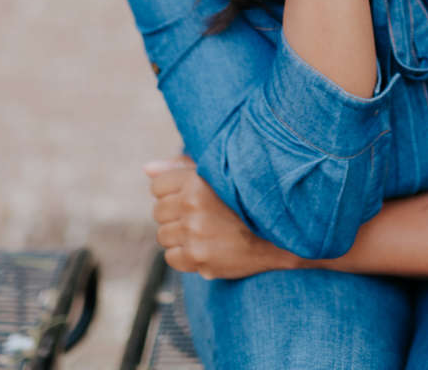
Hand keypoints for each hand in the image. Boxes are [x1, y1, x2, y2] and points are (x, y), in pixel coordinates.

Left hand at [145, 155, 296, 279]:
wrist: (281, 234)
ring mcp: (195, 234)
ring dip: (179, 236)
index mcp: (197, 181)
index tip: (189, 196)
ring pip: (163, 235)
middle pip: (158, 211)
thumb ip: (180, 168)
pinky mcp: (199, 258)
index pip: (157, 186)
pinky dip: (184, 255)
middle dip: (175, 214)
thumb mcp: (219, 174)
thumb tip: (146, 169)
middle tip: (200, 216)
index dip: (172, 191)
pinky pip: (172, 257)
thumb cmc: (247, 198)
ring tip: (203, 232)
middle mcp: (193, 206)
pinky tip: (204, 247)